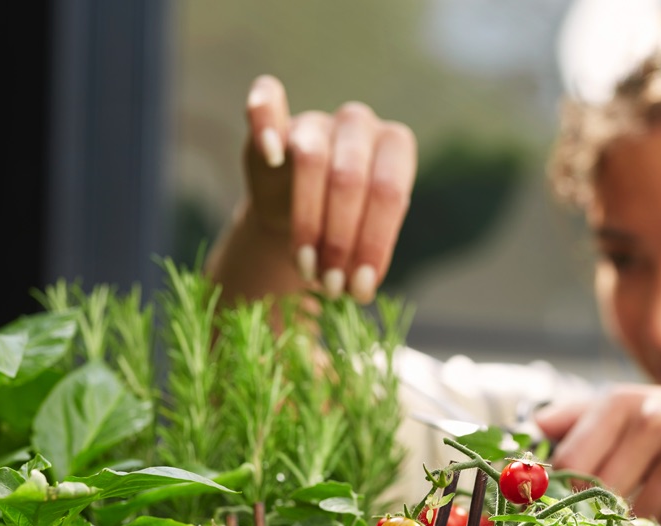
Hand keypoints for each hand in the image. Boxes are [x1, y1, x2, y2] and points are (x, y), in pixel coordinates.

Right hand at [243, 75, 417, 302]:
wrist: (298, 213)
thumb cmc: (344, 226)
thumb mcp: (363, 242)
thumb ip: (364, 260)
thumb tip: (360, 290)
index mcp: (395, 149)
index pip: (390, 193)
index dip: (374, 242)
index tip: (360, 287)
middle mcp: (359, 126)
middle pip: (350, 178)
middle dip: (340, 240)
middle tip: (332, 286)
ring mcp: (316, 120)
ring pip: (311, 158)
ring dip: (307, 220)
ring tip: (306, 267)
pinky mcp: (274, 120)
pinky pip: (267, 99)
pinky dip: (265, 121)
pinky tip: (270, 155)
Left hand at [534, 384, 660, 525]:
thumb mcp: (634, 413)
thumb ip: (580, 419)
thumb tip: (534, 426)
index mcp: (620, 401)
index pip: (569, 462)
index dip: (565, 496)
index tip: (570, 513)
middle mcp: (653, 413)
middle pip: (603, 492)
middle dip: (610, 515)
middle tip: (629, 511)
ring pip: (645, 511)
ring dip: (654, 517)